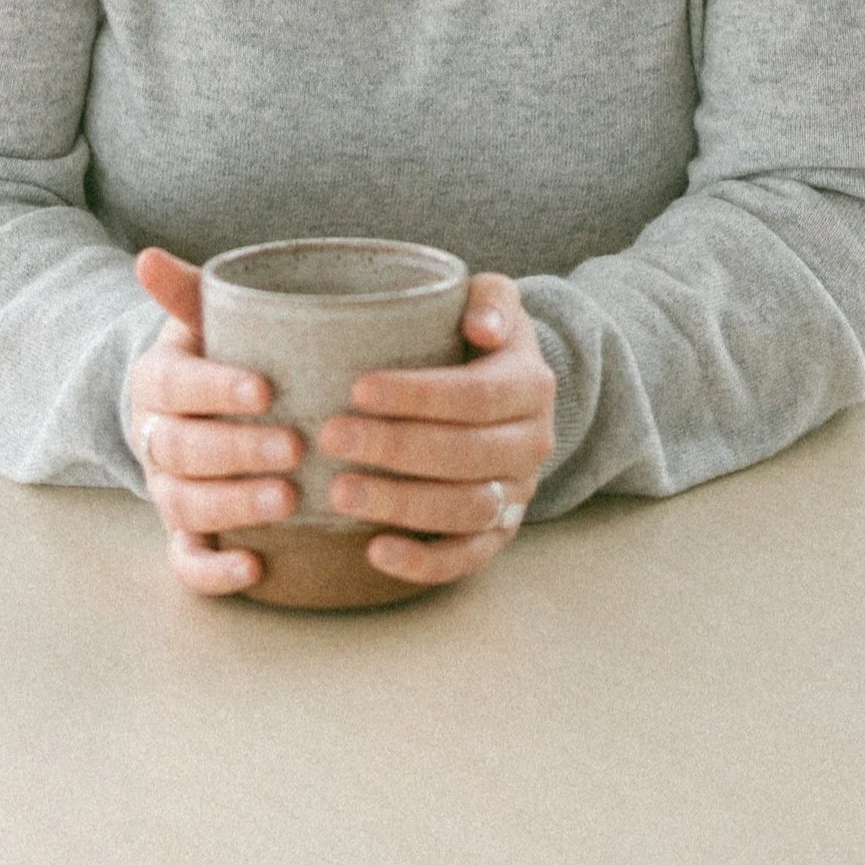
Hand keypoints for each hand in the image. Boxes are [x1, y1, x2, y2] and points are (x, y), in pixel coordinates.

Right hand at [126, 246, 296, 597]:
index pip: (175, 385)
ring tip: (288, 501)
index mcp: (157, 382)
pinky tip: (256, 570)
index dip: (215, 389)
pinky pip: (187, 564)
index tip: (265, 388)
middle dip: (237, 451)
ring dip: (234, 507)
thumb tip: (147, 258)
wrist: (201, 406)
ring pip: (185, 506)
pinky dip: (214, 573)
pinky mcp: (184, 536)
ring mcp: (167, 492)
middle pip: (182, 450)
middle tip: (294, 447)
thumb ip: (187, 293)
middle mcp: (155, 440)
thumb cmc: (220, 354)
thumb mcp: (205, 320)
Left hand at [316, 271, 555, 589]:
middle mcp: (532, 444)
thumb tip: (480, 327)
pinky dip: (423, 564)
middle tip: (332, 438)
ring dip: (401, 505)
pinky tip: (374, 551)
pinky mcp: (500, 532)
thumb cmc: (480, 337)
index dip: (418, 395)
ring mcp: (518, 493)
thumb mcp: (495, 300)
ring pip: (465, 510)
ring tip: (339, 493)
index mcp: (531, 385)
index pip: (477, 395)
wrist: (511, 392)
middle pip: (466, 455)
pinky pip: (467, 558)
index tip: (358, 389)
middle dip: (395, 449)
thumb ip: (491, 299)